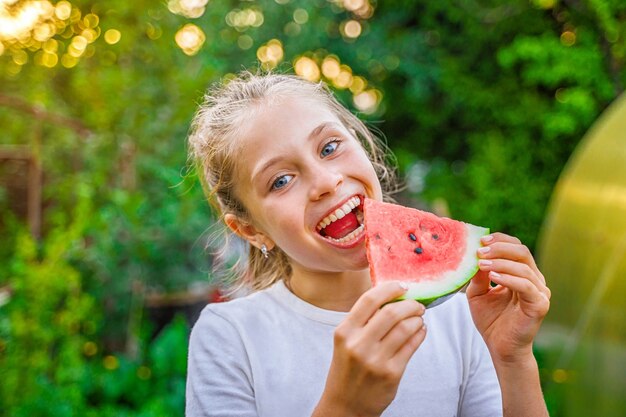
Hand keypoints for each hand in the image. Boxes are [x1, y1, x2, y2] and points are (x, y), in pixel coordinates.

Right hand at [314, 282, 426, 416]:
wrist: (344, 406)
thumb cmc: (347, 368)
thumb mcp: (346, 342)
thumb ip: (363, 321)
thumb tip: (391, 296)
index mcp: (344, 332)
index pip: (368, 300)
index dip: (389, 288)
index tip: (402, 286)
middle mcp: (358, 344)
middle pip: (391, 312)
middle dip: (410, 304)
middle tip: (417, 304)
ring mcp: (375, 360)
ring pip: (405, 328)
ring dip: (417, 319)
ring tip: (419, 318)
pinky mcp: (391, 373)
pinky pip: (411, 346)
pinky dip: (420, 334)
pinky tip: (420, 331)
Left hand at [465, 233, 550, 363]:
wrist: (500, 347)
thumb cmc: (491, 320)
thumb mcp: (478, 293)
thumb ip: (478, 275)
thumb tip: (475, 255)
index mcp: (521, 274)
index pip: (516, 248)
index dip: (500, 241)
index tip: (481, 240)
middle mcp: (534, 280)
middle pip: (522, 252)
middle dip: (500, 248)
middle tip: (480, 250)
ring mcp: (540, 292)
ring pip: (524, 267)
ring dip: (501, 262)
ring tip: (481, 263)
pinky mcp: (540, 304)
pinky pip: (526, 286)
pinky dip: (509, 278)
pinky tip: (493, 276)